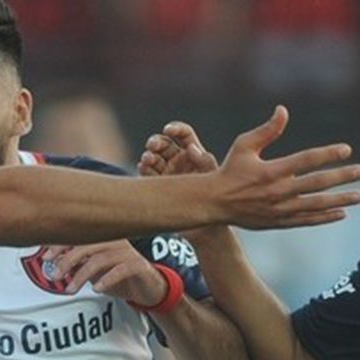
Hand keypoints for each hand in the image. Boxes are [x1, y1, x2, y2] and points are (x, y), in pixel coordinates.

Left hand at [44, 241, 166, 307]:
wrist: (148, 287)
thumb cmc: (119, 276)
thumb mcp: (94, 271)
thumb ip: (78, 265)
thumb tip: (54, 265)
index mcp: (103, 237)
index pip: (78, 235)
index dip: (60, 245)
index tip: (46, 258)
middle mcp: (114, 240)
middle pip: (86, 244)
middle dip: (67, 260)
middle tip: (55, 276)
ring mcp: (127, 252)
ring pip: (100, 259)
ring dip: (82, 275)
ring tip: (71, 289)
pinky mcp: (138, 266)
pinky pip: (121, 269)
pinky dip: (107, 279)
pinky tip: (97, 289)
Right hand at [141, 121, 222, 241]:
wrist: (206, 230)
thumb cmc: (216, 202)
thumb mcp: (213, 179)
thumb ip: (204, 162)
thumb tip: (191, 148)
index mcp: (195, 154)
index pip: (183, 135)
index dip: (175, 129)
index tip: (168, 130)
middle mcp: (179, 161)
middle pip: (164, 144)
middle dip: (156, 142)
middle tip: (152, 145)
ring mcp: (167, 173)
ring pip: (153, 158)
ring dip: (148, 155)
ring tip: (147, 159)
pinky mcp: (157, 186)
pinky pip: (147, 174)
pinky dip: (144, 169)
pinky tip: (142, 167)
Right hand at [207, 106, 359, 229]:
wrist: (213, 203)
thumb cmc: (229, 170)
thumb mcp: (244, 145)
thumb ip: (267, 130)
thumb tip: (283, 110)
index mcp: (271, 170)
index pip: (306, 160)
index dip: (328, 154)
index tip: (346, 149)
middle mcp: (278, 191)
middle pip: (317, 183)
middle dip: (342, 177)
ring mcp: (279, 209)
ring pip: (316, 205)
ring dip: (340, 200)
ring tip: (358, 196)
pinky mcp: (278, 221)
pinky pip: (307, 220)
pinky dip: (325, 217)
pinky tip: (341, 213)